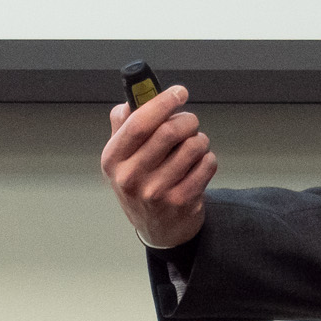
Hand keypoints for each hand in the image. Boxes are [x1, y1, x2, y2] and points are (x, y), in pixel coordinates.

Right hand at [101, 82, 216, 248]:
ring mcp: (157, 192)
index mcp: (113, 159)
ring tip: (193, 147)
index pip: (139, 122)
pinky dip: (207, 158)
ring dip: (199, 139)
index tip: (179, 92)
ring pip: (193, 146)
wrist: (157, 229)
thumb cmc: (140, 184)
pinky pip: (207, 164)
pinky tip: (197, 166)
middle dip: (187, 119)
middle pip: (169, 131)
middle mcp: (131, 177)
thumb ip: (124, 124)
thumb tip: (133, 97)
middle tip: (190, 122)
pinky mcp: (182, 201)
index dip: (162, 102)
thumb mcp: (121, 157)